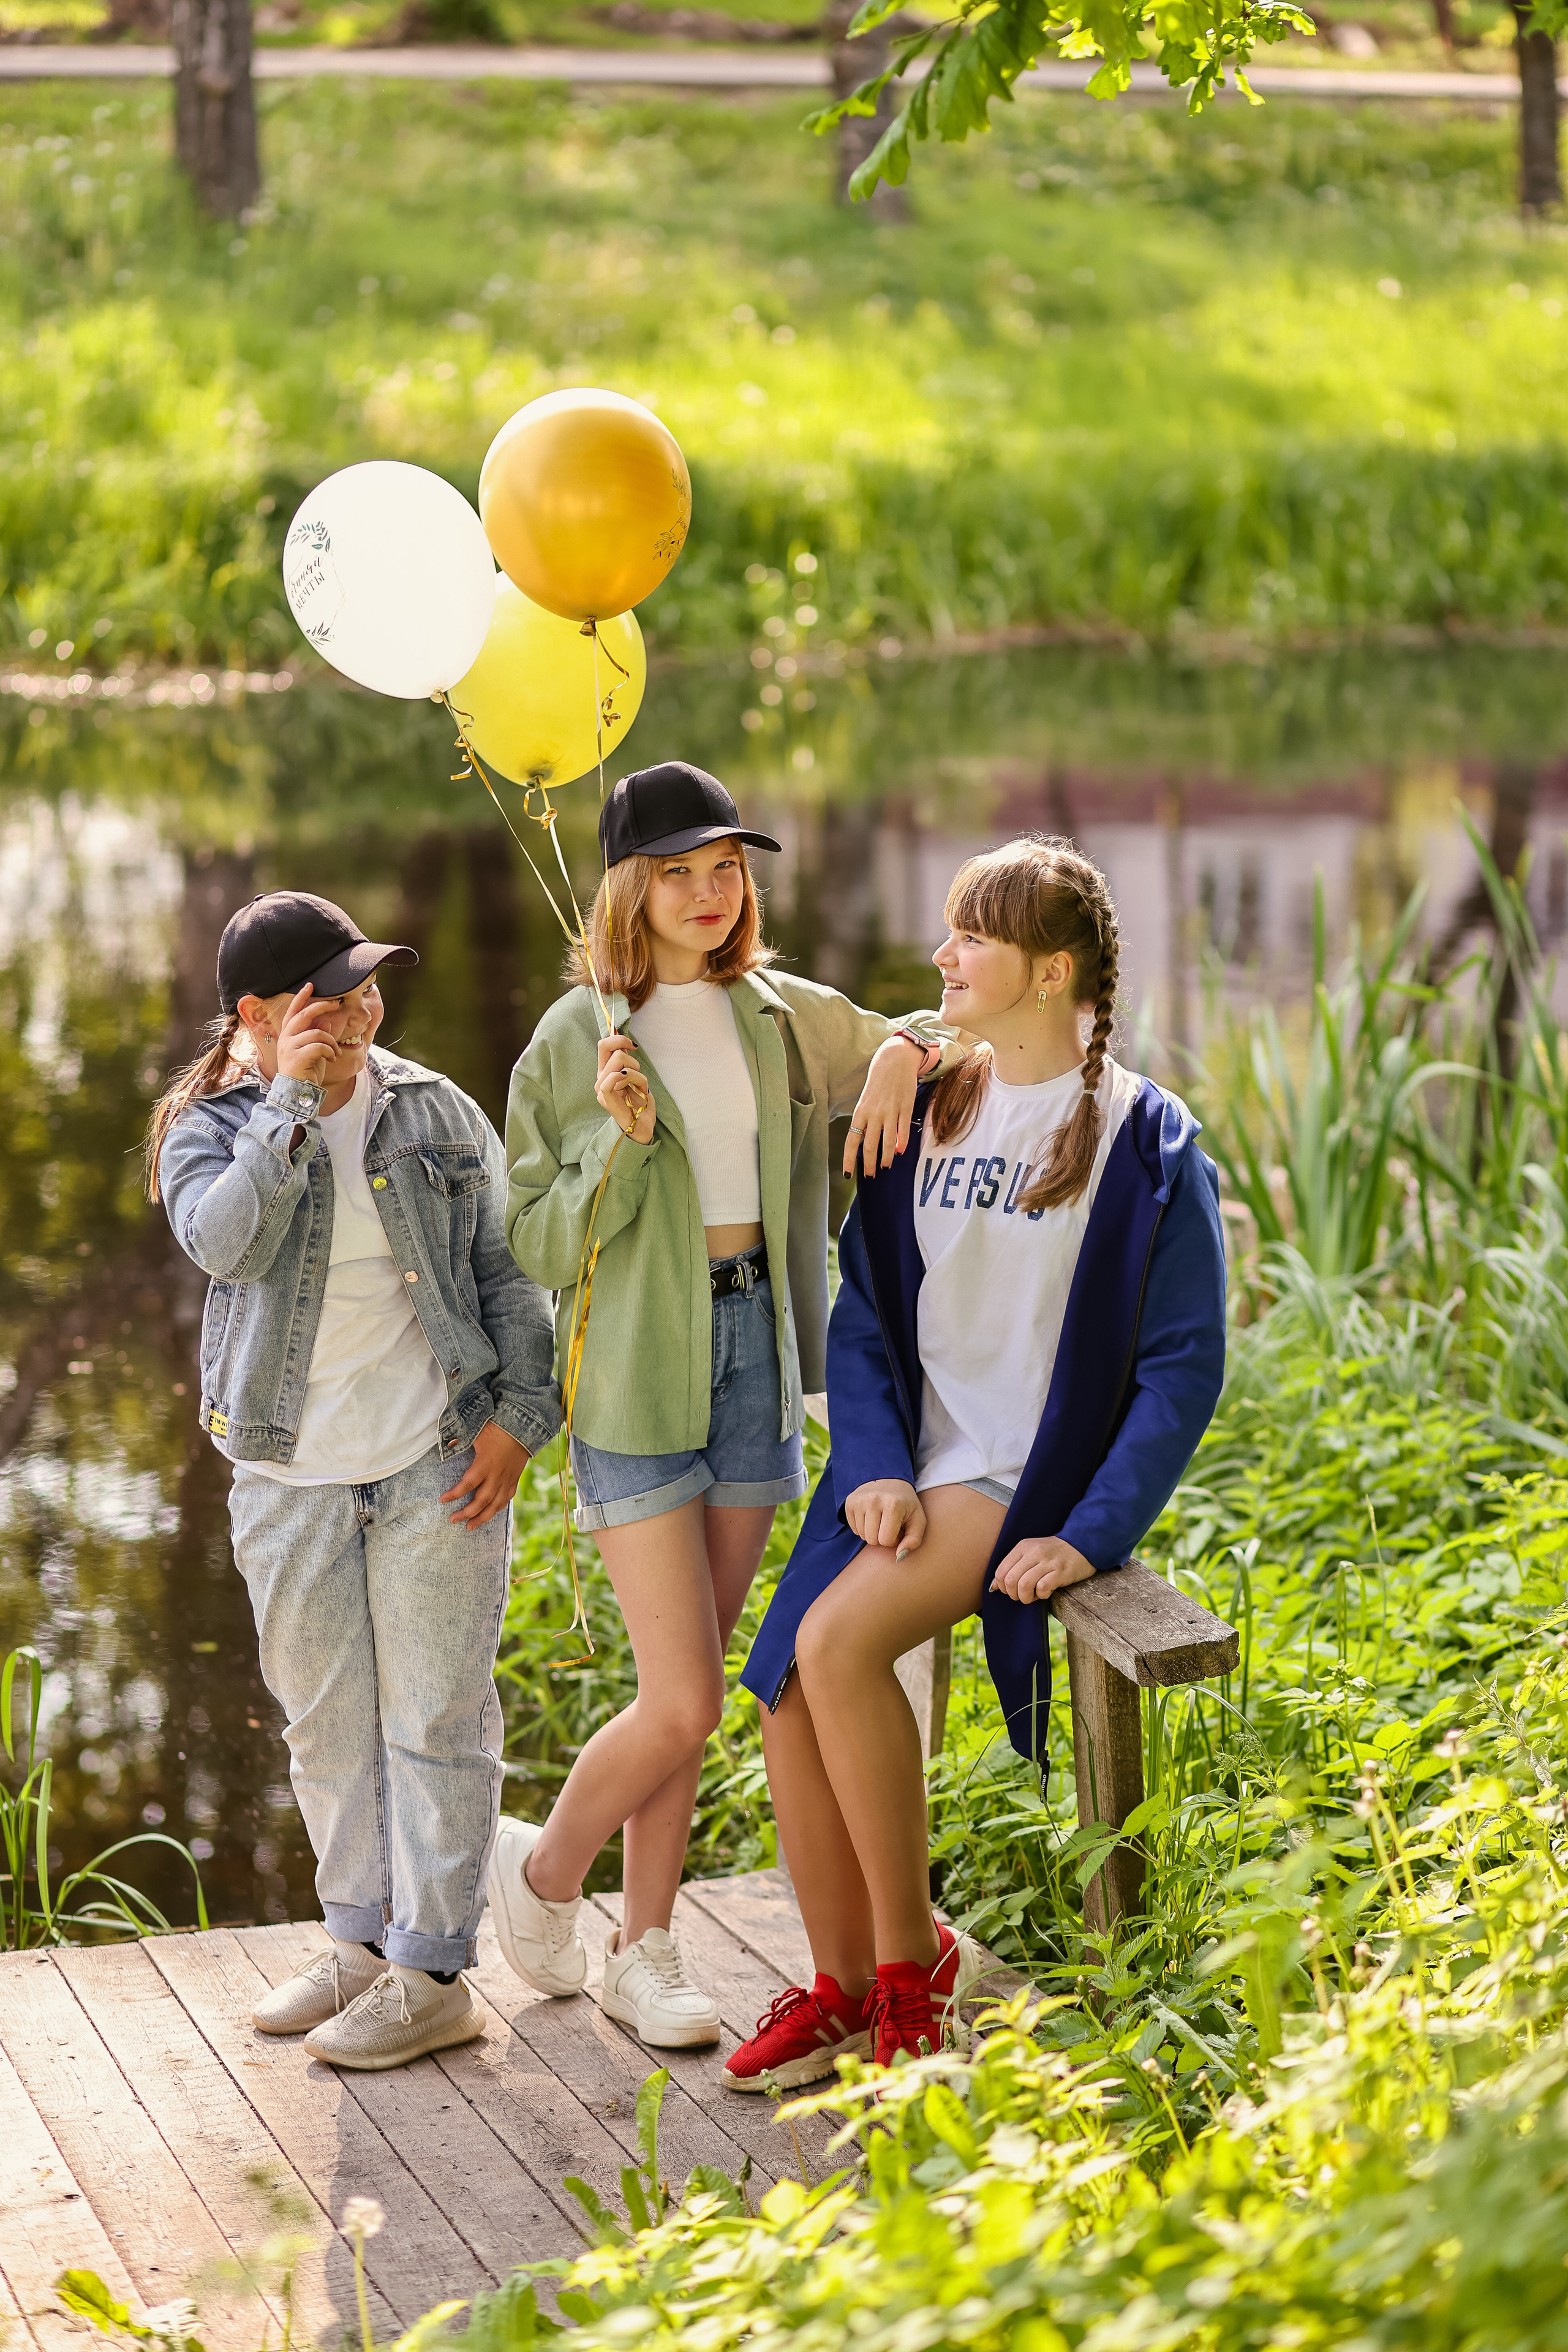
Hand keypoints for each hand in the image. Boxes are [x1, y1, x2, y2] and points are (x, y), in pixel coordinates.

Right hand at [275, 984, 341, 1087]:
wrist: (297, 1093)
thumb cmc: (305, 1072)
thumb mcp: (314, 1051)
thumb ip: (317, 1036)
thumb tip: (326, 1021)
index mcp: (288, 1035)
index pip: (293, 1012)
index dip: (301, 997)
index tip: (310, 985)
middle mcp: (286, 1038)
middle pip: (304, 1015)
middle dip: (322, 1006)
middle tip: (336, 1004)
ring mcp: (289, 1047)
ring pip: (317, 1032)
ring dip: (331, 1042)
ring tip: (335, 1052)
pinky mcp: (296, 1056)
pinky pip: (319, 1045)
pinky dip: (330, 1051)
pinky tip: (332, 1058)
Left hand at [442, 1420, 529, 1528]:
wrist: (524, 1427)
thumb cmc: (498, 1427)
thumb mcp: (477, 1430)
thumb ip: (461, 1438)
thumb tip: (447, 1445)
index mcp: (486, 1463)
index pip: (468, 1483)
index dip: (455, 1494)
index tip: (442, 1500)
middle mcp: (497, 1475)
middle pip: (482, 1500)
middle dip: (466, 1513)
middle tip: (453, 1519)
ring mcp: (507, 1479)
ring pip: (495, 1505)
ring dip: (482, 1517)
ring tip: (470, 1526)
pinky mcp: (514, 1479)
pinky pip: (506, 1499)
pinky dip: (496, 1508)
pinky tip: (489, 1513)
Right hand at [596, 1031, 655, 1144]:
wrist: (642, 1127)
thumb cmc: (640, 1104)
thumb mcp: (636, 1077)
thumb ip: (628, 1062)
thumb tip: (627, 1044)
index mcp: (606, 1072)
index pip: (604, 1045)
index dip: (618, 1039)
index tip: (633, 1046)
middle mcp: (601, 1078)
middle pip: (611, 1050)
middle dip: (631, 1059)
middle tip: (638, 1077)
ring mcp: (601, 1088)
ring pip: (619, 1062)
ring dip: (638, 1074)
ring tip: (641, 1089)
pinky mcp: (605, 1098)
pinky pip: (612, 1079)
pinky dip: (628, 1079)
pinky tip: (636, 1090)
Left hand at [843, 1033, 929, 1177]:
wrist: (894, 1060)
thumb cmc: (878, 1083)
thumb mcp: (865, 1101)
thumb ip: (865, 1121)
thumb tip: (866, 1143)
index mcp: (860, 1112)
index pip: (851, 1140)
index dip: (848, 1159)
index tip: (848, 1174)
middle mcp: (874, 1114)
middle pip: (870, 1146)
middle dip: (869, 1164)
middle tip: (871, 1175)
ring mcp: (891, 1111)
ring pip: (888, 1142)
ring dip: (886, 1158)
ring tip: (886, 1167)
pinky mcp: (905, 1108)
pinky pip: (903, 1131)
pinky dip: (902, 1144)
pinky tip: (900, 1152)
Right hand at [844, 1478, 927, 1557]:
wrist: (890, 1479)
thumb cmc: (906, 1504)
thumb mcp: (918, 1519)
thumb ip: (914, 1540)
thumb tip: (899, 1556)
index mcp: (892, 1505)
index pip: (886, 1540)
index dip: (894, 1540)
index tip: (898, 1530)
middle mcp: (873, 1500)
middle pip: (871, 1540)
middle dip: (882, 1538)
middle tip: (889, 1526)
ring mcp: (859, 1500)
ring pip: (862, 1535)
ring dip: (872, 1533)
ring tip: (881, 1521)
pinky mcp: (850, 1501)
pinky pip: (853, 1528)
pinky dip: (862, 1527)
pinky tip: (871, 1517)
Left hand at [989, 1536, 1095, 1604]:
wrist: (1081, 1544)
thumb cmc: (1052, 1553)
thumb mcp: (1030, 1553)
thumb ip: (1012, 1567)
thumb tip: (994, 1586)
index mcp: (1022, 1547)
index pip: (1001, 1571)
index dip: (1002, 1587)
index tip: (1010, 1590)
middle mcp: (1033, 1553)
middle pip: (1010, 1580)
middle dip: (1013, 1594)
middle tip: (1022, 1595)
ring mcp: (1047, 1562)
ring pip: (1023, 1586)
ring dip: (1026, 1597)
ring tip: (1033, 1595)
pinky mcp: (1060, 1572)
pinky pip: (1042, 1589)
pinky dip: (1041, 1595)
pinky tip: (1046, 1592)